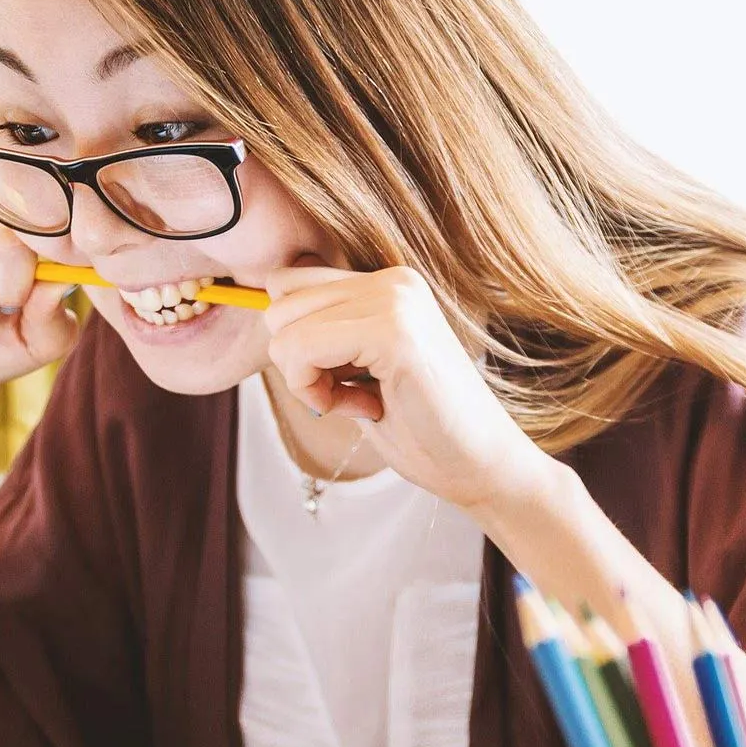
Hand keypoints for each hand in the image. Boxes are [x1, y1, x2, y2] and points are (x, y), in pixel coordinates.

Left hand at [260, 264, 554, 512]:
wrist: (480, 466)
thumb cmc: (421, 428)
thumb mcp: (361, 368)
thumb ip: (325, 335)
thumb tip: (264, 311)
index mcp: (388, 283)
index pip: (289, 284)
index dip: (296, 342)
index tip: (341, 379)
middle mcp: (393, 280)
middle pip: (279, 302)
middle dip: (297, 361)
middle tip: (350, 394)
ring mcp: (396, 300)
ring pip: (284, 328)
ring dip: (307, 379)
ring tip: (361, 400)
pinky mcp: (394, 332)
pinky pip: (302, 349)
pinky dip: (315, 391)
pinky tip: (363, 408)